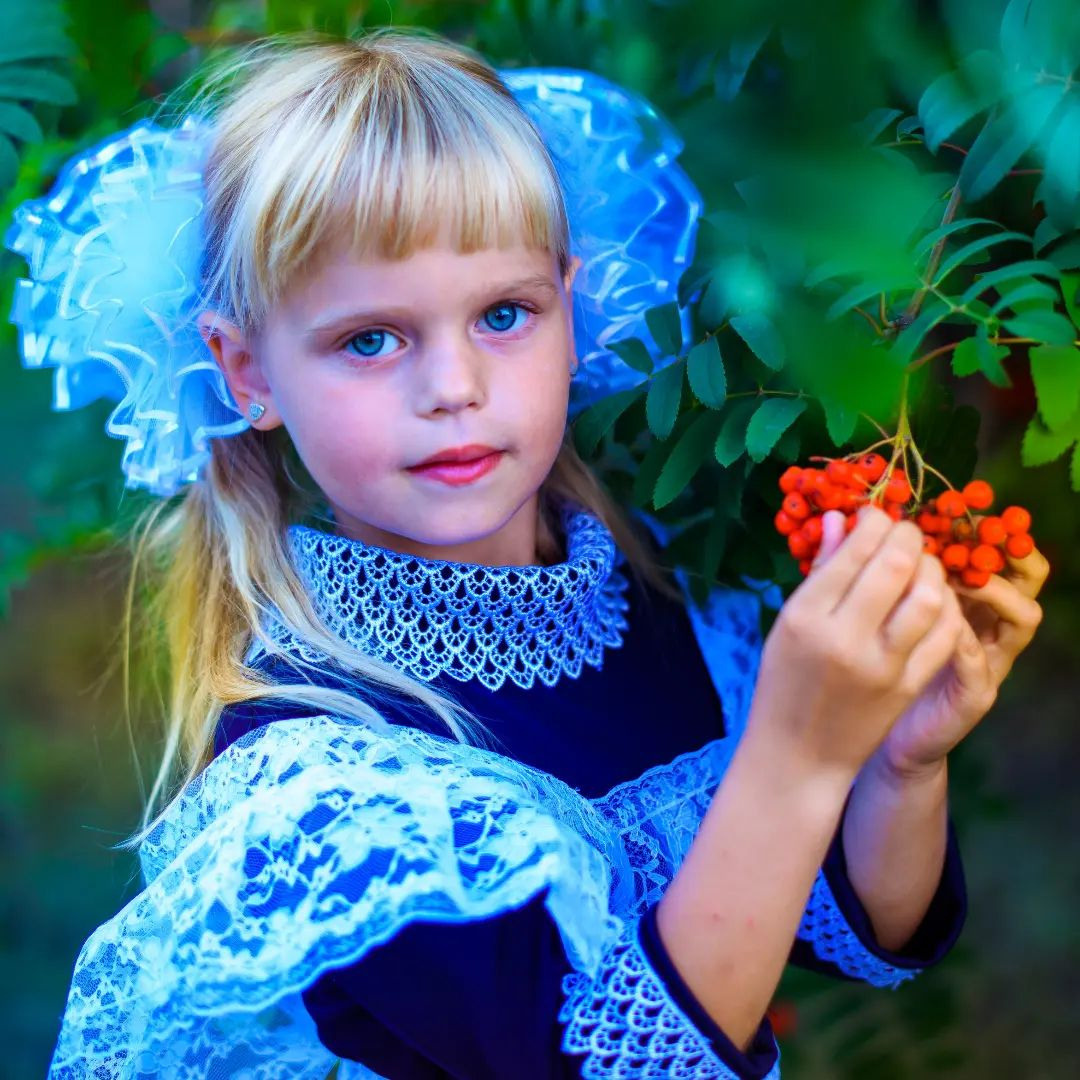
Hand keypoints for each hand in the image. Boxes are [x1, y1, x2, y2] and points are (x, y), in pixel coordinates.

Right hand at [749, 507, 962, 781]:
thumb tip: (841, 519)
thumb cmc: (785, 682)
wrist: (799, 753)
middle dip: (907, 536)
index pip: (853, 551)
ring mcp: (881, 664)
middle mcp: (844, 637)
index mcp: (805, 616)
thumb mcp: (789, 623)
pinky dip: (945, 607)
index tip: (875, 517)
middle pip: (895, 564)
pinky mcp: (908, 686)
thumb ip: (819, 571)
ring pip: (928, 596)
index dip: (873, 522)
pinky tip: (933, 599)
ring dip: (931, 569)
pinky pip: (943, 634)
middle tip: (904, 533)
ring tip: (919, 565)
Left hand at [816, 511, 1048, 777]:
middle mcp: (983, 623)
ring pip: (1021, 614)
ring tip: (952, 573)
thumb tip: (837, 519)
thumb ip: (860, 569)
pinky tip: (941, 623)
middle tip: (955, 530)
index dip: (977, 526)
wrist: (862, 734)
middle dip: (994, 548)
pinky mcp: (976, 695)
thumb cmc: (863, 665)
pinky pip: (981, 664)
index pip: (992, 550)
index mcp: (959, 597)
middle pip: (1025, 575)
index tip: (941, 507)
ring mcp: (987, 660)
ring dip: (990, 588)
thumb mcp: (861, 611)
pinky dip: (964, 641)